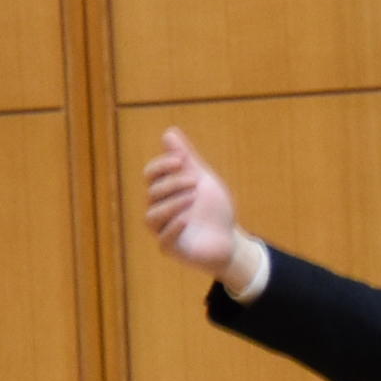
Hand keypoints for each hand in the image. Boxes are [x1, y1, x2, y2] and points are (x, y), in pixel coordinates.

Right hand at [144, 128, 244, 281]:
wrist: (229, 238)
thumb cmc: (212, 208)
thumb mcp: (203, 180)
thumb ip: (187, 159)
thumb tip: (169, 132)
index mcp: (164, 191)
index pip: (151, 174)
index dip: (162, 165)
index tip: (182, 160)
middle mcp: (158, 209)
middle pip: (153, 193)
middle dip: (173, 184)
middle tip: (194, 182)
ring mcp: (163, 230)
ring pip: (153, 216)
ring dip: (171, 204)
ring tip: (193, 198)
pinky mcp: (172, 248)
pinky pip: (164, 239)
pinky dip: (173, 227)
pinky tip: (187, 218)